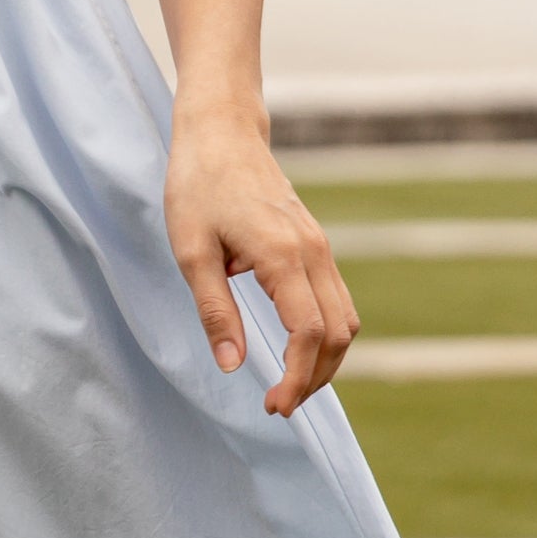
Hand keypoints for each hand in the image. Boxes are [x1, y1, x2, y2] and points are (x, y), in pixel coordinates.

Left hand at [165, 107, 358, 417]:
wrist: (223, 132)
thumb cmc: (198, 186)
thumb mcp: (190, 251)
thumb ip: (214, 311)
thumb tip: (233, 366)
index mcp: (282, 255)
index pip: (308, 334)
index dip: (295, 378)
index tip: (271, 405)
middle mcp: (313, 253)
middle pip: (339, 334)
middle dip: (315, 379)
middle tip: (278, 405)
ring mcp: (320, 247)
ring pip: (346, 320)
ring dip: (325, 361)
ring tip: (288, 386)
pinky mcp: (316, 245)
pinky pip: (337, 301)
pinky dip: (326, 335)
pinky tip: (296, 351)